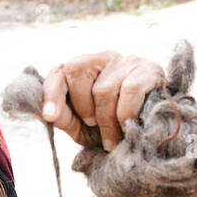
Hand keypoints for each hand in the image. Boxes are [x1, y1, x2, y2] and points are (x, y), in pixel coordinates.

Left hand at [41, 51, 165, 151]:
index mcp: (85, 68)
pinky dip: (124, 116)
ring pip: (104, 88)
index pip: (60, 71)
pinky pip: (129, 92)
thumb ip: (64, 118)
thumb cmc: (116, 125)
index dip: (51, 92)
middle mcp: (104, 57)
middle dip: (82, 106)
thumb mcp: (85, 126)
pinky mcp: (149, 70)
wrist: (156, 128)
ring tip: (111, 138)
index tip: (49, 116)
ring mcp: (127, 61)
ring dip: (106, 121)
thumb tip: (40, 112)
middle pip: (78, 70)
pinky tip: (128, 128)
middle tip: (92, 125)